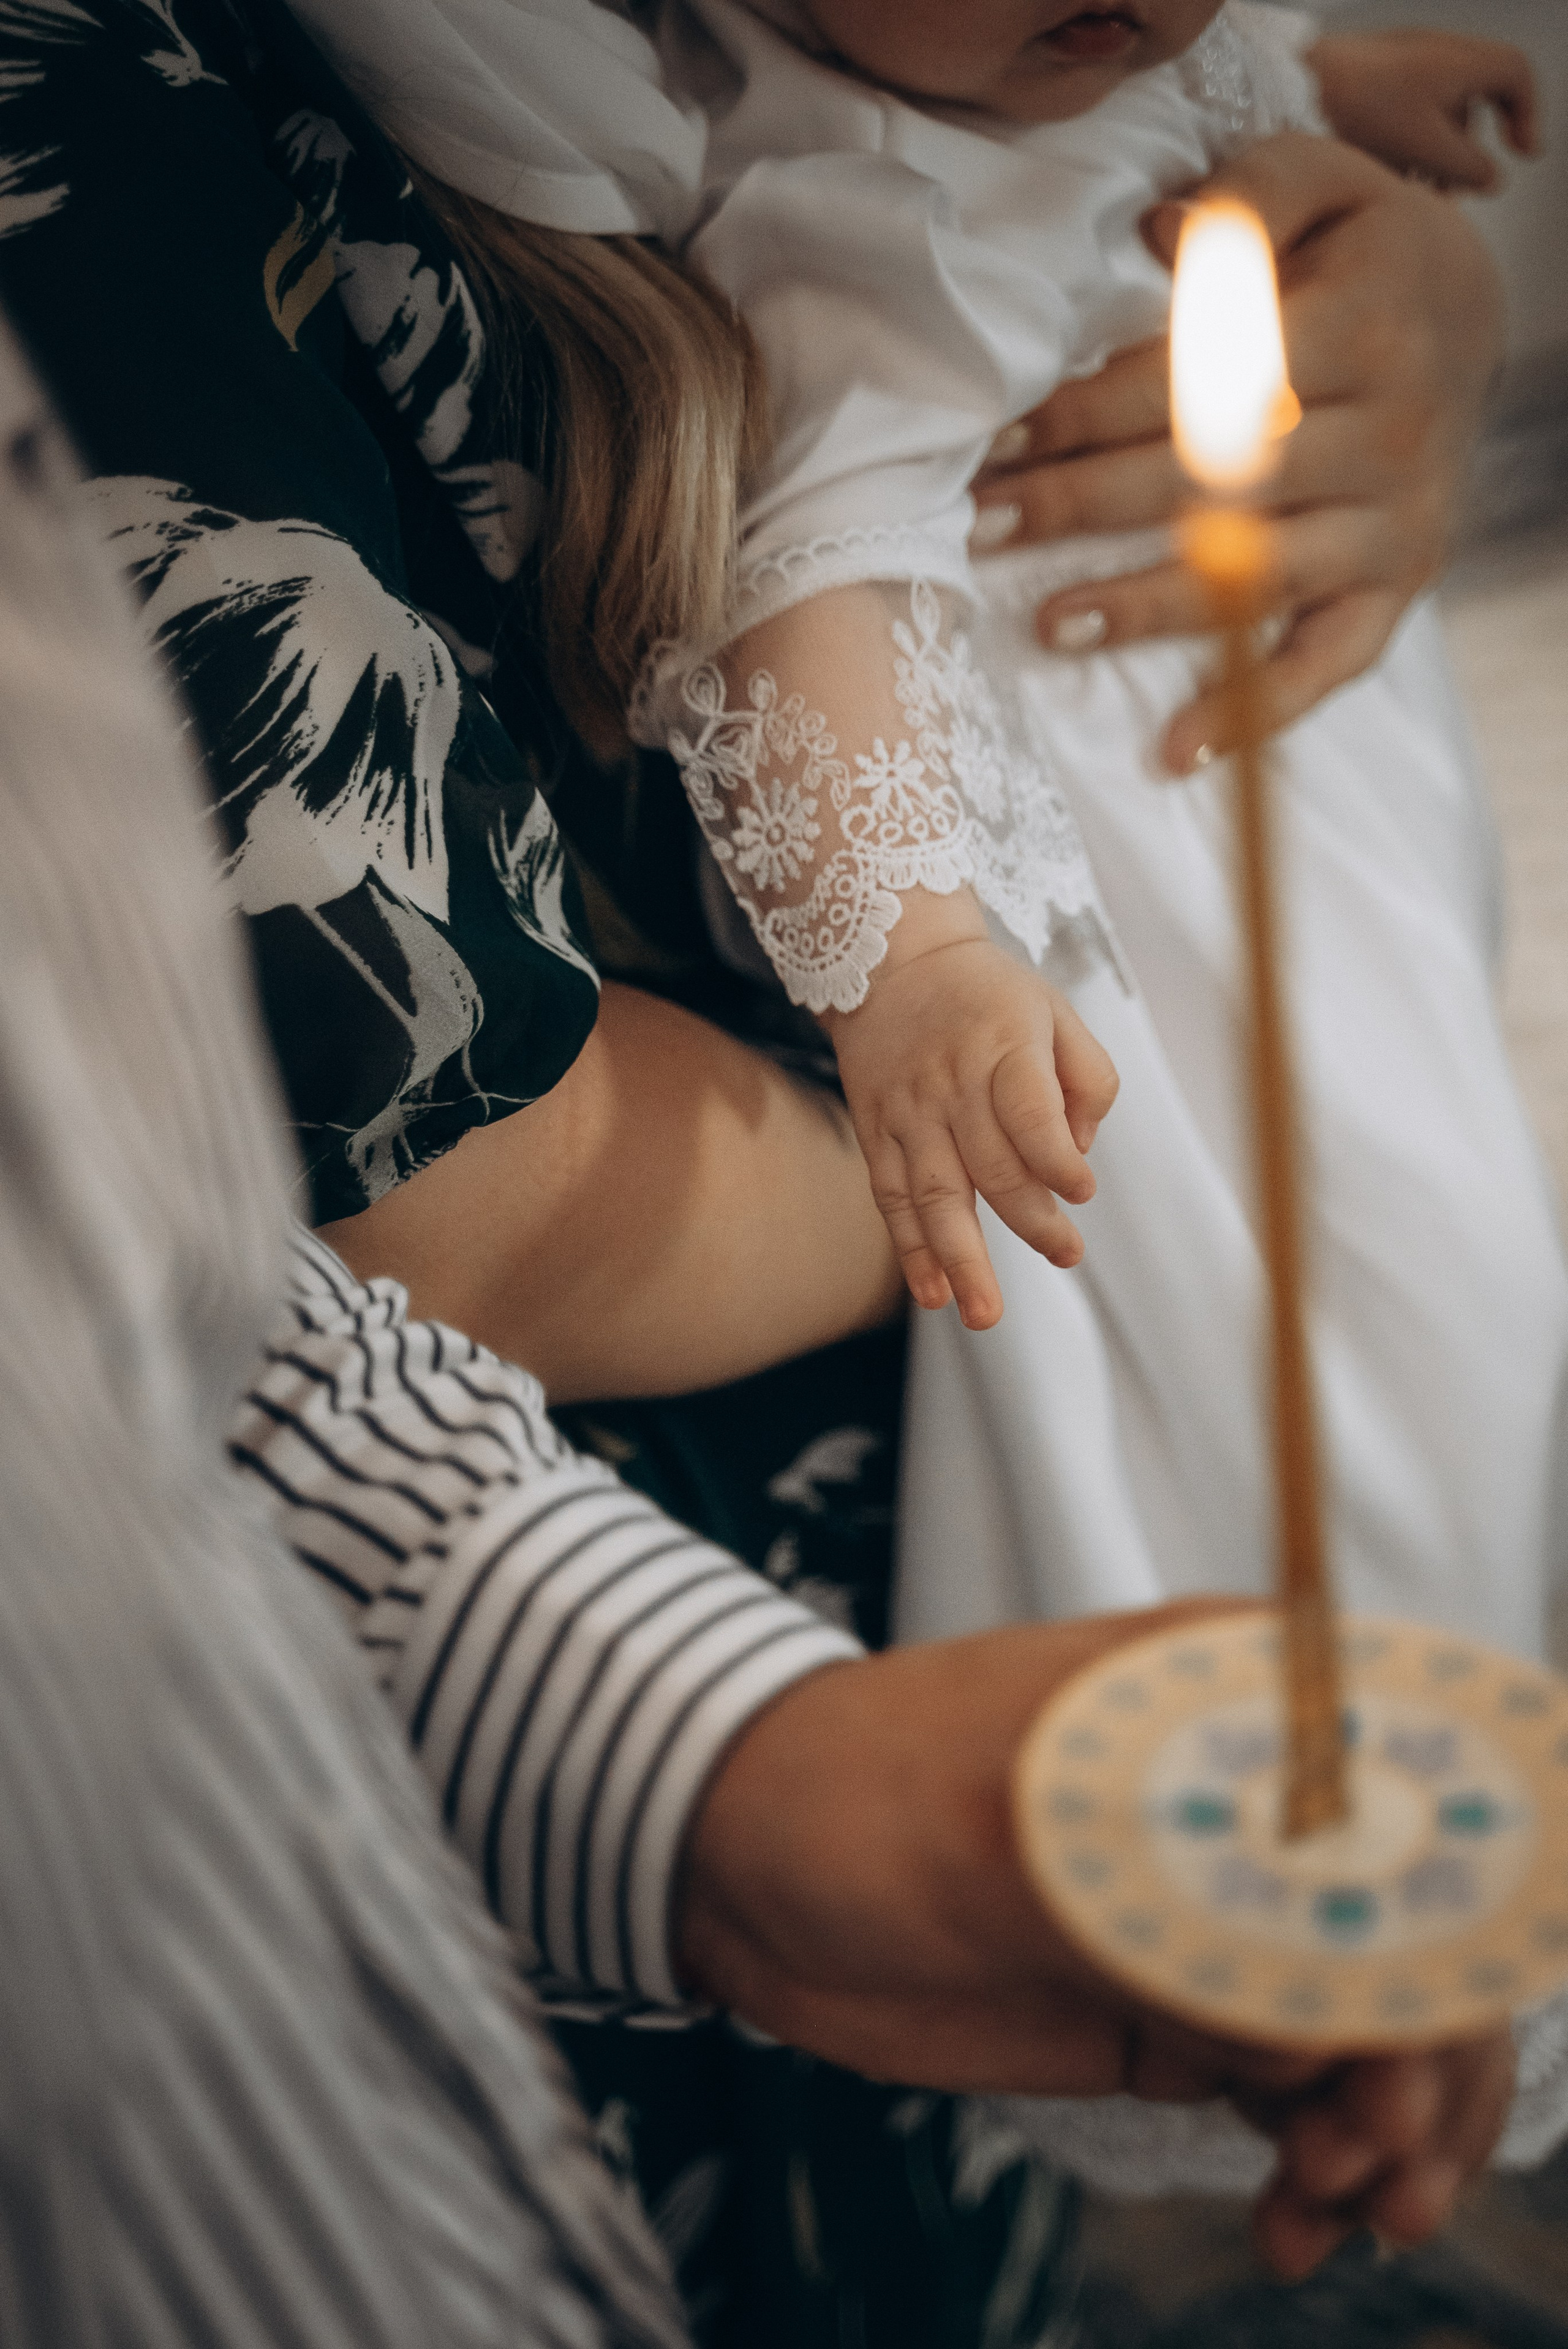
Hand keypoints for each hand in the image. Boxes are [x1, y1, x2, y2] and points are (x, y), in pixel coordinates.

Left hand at [677, 1602, 1514, 2276]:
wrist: (737, 1861)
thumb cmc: (860, 1793)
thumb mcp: (1013, 1831)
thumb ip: (1172, 1903)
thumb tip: (1328, 2001)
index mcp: (1234, 1698)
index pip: (1416, 1809)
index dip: (1441, 1941)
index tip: (1396, 2057)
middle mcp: (1248, 1799)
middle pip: (1414, 1934)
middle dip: (1420, 2063)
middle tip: (1359, 2170)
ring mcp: (1214, 1906)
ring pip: (1367, 2027)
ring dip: (1377, 2130)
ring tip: (1316, 2209)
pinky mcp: (1173, 2000)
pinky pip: (1291, 2087)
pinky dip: (1315, 2156)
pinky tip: (1293, 2220)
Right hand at [822, 887, 1118, 1329]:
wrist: (892, 961)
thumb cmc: (988, 995)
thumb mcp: (1056, 1011)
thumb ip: (1088, 1080)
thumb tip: (1078, 1153)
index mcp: (1004, 1049)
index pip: (1031, 1118)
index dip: (1058, 1163)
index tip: (1081, 1194)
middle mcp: (952, 1085)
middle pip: (991, 1168)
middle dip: (1031, 1222)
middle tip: (1064, 1255)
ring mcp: (909, 1113)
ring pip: (935, 1196)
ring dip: (960, 1260)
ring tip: (982, 1313)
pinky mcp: (877, 1131)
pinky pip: (892, 1198)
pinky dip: (911, 1249)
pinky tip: (931, 1293)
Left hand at [970, 134, 1504, 774]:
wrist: (1471, 316)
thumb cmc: (1360, 250)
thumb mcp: (1321, 181)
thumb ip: (1246, 197)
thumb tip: (1156, 234)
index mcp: (1358, 329)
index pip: (1199, 382)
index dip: (1090, 411)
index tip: (1001, 439)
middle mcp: (1385, 436)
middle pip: (1209, 481)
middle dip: (1082, 504)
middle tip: (981, 525)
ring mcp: (1393, 526)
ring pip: (1252, 578)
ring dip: (1143, 606)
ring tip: (1048, 622)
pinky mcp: (1398, 590)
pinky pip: (1324, 667)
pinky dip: (1253, 717)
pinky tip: (1174, 752)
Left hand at [1310, 31, 1539, 195]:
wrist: (1291, 90)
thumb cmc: (1361, 114)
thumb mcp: (1429, 151)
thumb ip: (1470, 168)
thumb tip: (1490, 180)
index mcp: (1458, 62)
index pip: (1516, 76)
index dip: (1528, 115)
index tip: (1523, 155)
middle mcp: (1435, 54)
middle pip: (1475, 101)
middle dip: (1469, 151)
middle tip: (1455, 193)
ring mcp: (1402, 63)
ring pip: (1438, 110)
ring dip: (1436, 154)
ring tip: (1416, 195)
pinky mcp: (1371, 79)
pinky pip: (1406, 110)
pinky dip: (1408, 143)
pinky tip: (1385, 179)